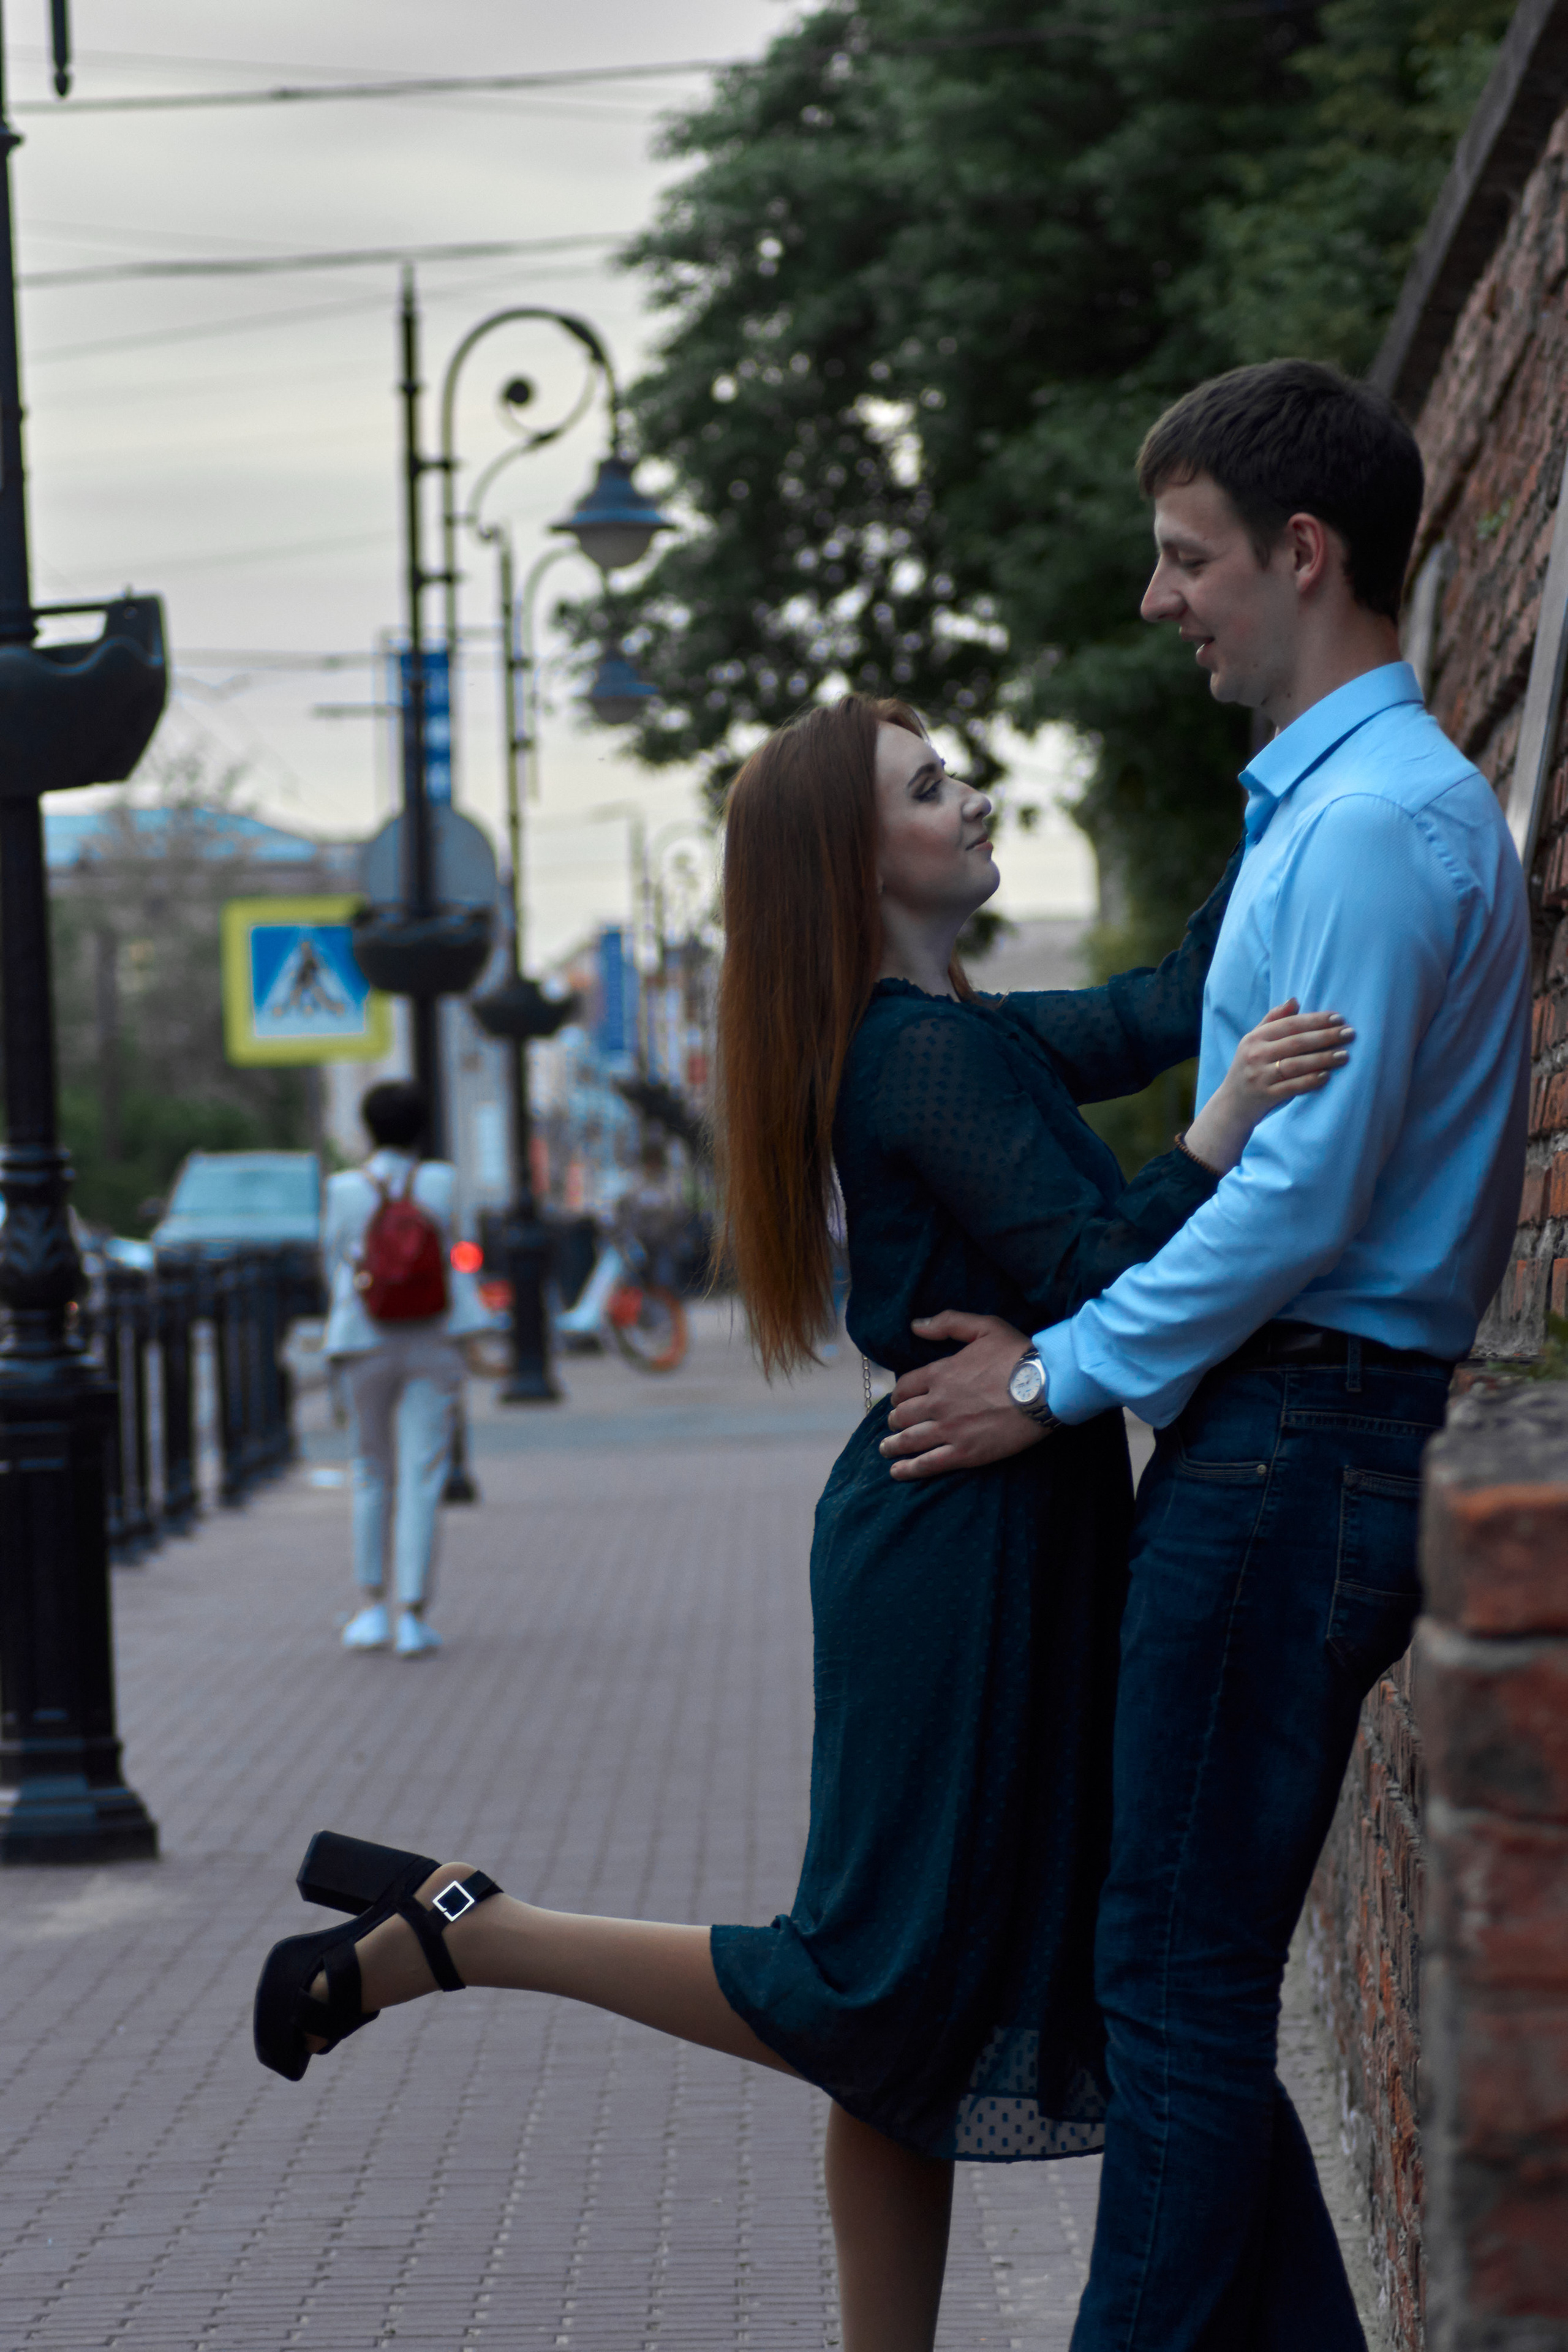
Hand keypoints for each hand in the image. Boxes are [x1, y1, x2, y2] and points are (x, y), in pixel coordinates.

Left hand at [879, 1311, 1041, 1479]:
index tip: (901, 1400)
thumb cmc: (1017, 1354)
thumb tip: (915, 1326)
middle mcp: (937, 1403)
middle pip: (903, 1415)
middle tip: (894, 1425)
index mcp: (940, 1373)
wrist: (1046, 1386)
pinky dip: (909, 1469)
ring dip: (893, 1445)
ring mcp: (949, 1430)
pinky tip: (897, 1472)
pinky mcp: (965, 1453)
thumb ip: (947, 1323)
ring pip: (909, 1440)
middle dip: (895, 1420)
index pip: (905, 1387)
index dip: (900, 1395)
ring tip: (886, 1449)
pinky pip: (928, 1463)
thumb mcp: (984, 1326)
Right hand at [1184, 998, 1352, 1174]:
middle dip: (1325, 1036)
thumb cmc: (1249, 1068)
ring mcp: (1260, 1076)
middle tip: (1349, 1033)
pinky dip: (1310, 1081)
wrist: (1232, 1105)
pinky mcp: (1265, 1096)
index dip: (1315, 1020)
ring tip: (1345, 1055)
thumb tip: (1295, 1000)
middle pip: (1296, 1042)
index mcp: (1254, 1038)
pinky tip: (1327, 1075)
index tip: (1338, 1017)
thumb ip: (1273, 1020)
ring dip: (1323, 1059)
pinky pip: (1292, 1087)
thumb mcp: (1253, 1042)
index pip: (1289, 1024)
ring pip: (1296, 1064)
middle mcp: (1255, 1055)